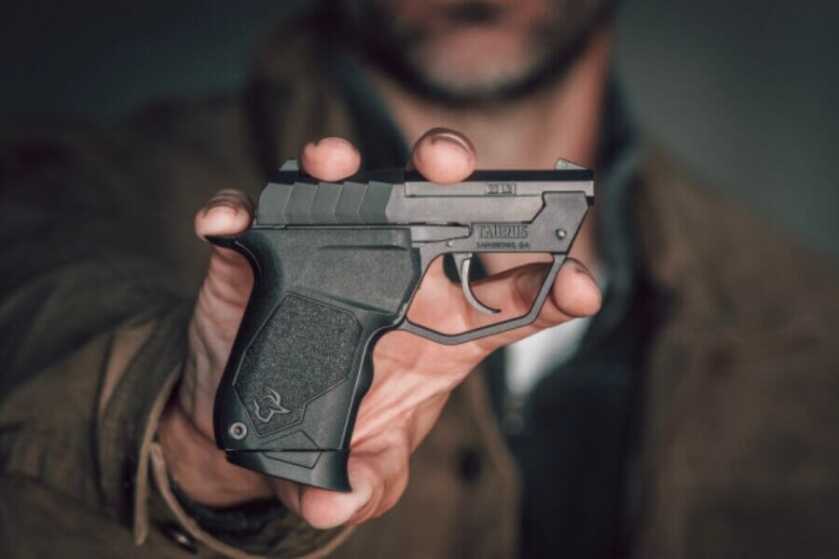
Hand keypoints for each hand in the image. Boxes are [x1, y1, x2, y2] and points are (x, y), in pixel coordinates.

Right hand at [158, 129, 601, 528]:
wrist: (249, 426)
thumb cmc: (332, 436)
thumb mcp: (363, 469)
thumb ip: (365, 482)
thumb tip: (339, 503)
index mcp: (445, 327)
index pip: (514, 299)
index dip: (556, 287)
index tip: (582, 284)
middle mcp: (397, 279)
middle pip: (437, 210)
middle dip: (449, 175)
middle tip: (447, 169)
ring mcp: (328, 259)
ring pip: (346, 194)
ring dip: (344, 169)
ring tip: (337, 165)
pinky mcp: (261, 258)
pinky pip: (251, 224)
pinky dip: (238, 214)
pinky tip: (230, 221)